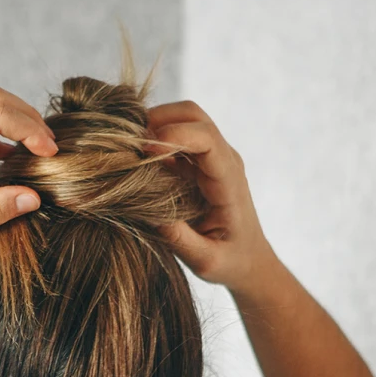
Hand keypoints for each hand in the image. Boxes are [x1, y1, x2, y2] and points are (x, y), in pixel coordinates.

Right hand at [144, 100, 276, 292]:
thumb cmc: (230, 262)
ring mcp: (210, 158)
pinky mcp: (196, 163)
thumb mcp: (206, 261)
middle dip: (158, 119)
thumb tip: (153, 215)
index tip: (143, 151)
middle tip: (127, 143)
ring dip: (152, 125)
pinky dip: (151, 138)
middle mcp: (223, 160)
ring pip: (182, 119)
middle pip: (193, 115)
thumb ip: (182, 240)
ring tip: (127, 150)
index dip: (173, 135)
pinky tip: (133, 159)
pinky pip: (173, 137)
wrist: (248, 260)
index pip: (206, 138)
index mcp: (229, 181)